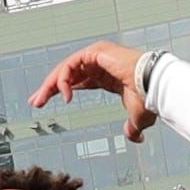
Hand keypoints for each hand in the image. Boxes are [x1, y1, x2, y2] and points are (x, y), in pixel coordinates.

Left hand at [29, 40, 155, 142]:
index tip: (46, 102)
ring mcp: (96, 54)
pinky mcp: (95, 52)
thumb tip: (134, 137)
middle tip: (35, 102)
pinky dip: (63, 80)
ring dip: (50, 85)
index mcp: (105, 74)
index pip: (77, 79)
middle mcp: (99, 61)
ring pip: (65, 68)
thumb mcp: (136, 117)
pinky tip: (63, 96)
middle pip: (67, 73)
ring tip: (40, 101)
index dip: (61, 90)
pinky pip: (70, 66)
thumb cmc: (148, 97)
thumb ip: (131, 126)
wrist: (154, 86)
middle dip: (49, 88)